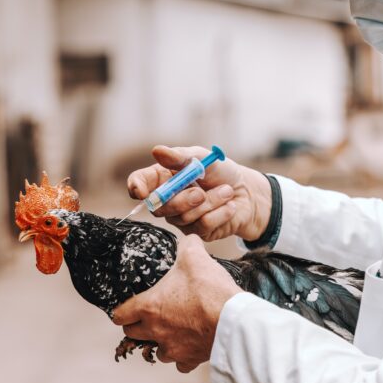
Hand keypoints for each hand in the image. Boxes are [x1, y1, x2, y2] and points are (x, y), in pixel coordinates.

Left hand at [112, 236, 240, 372]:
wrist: (233, 319)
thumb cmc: (210, 289)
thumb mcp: (194, 257)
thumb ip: (187, 246)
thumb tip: (188, 239)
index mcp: (149, 307)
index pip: (120, 315)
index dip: (123, 311)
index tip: (129, 308)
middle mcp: (156, 330)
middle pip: (132, 335)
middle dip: (138, 326)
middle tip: (150, 317)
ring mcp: (172, 348)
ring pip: (156, 351)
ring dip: (160, 342)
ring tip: (172, 331)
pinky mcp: (190, 359)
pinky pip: (179, 364)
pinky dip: (182, 358)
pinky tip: (189, 347)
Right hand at [126, 145, 271, 241]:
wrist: (246, 191)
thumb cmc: (220, 172)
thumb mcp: (202, 158)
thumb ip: (180, 157)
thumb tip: (157, 151)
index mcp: (162, 178)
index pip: (139, 183)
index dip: (136, 187)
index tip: (141, 191)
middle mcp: (167, 200)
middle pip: (159, 207)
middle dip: (182, 200)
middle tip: (201, 192)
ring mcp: (180, 218)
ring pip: (184, 217)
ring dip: (210, 202)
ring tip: (226, 191)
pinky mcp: (197, 232)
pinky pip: (202, 226)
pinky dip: (220, 213)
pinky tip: (229, 206)